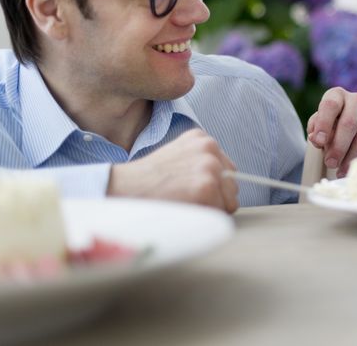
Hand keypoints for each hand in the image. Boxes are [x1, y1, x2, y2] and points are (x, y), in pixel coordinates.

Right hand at [108, 129, 238, 212]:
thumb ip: (202, 163)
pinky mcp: (207, 186)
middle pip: (232, 184)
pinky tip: (185, 208)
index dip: (212, 186)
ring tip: (185, 202)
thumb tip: (229, 181)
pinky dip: (207, 216)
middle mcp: (210, 147)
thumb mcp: (178, 157)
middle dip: (216, 197)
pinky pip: (222, 211)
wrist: (124, 189)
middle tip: (186, 198)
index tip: (190, 189)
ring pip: (230, 199)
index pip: (227, 169)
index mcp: (203, 139)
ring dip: (212, 207)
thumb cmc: (148, 180)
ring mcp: (210, 166)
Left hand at [307, 87, 356, 176]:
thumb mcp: (320, 125)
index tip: (318, 142)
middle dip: (338, 147)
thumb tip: (316, 138)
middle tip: (330, 163)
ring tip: (341, 171)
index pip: (330, 106)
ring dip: (351, 157)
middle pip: (349, 124)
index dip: (324, 124)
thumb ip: (315, 129)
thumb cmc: (333, 126)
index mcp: (337, 95)